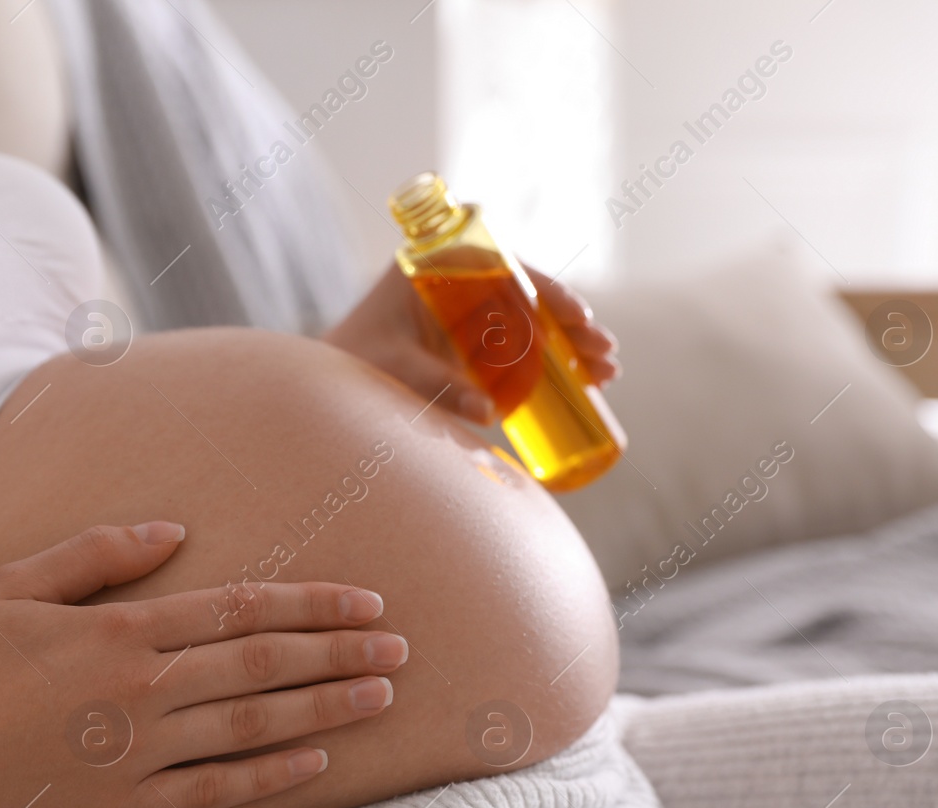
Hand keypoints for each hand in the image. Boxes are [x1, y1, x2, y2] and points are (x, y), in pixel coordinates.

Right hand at [0, 522, 406, 807]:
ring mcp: (137, 754)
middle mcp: (141, 689)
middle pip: (264, 663)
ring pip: (254, 726)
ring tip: (380, 698)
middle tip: (401, 649)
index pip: (239, 607)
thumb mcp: (12, 585)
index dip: (311, 603)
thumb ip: (97, 554)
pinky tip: (317, 764)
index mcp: (120, 630)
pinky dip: (271, 778)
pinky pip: (215, 792)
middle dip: (340, 653)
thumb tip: (173, 530)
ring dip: (324, 708)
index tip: (365, 602)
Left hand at [323, 261, 619, 423]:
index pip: (506, 266)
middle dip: (573, 324)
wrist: (330, 390)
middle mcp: (457, 285)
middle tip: (605, 352)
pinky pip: (522, 348)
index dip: (549, 290)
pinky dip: (554, 362)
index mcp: (435, 266)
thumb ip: (434, 385)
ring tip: (608, 371)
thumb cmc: (351, 368)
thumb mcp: (392, 370)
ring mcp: (468, 317)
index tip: (577, 316)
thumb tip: (488, 411)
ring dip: (572, 344)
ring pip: (533, 323)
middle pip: (530, 295)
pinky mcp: (472, 348)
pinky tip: (589, 381)